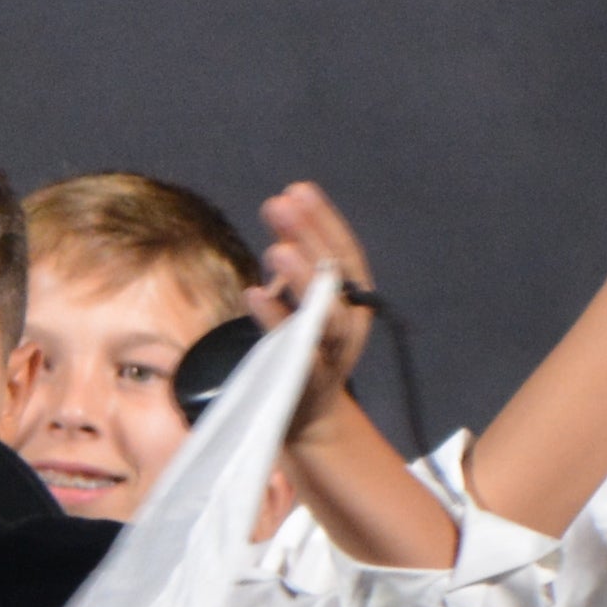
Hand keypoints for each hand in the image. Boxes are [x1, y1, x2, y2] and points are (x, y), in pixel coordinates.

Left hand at [254, 185, 380, 410]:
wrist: (305, 417)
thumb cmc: (299, 347)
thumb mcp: (301, 297)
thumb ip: (295, 255)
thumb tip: (284, 202)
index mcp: (353, 301)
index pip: (346, 253)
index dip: (324, 221)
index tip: (297, 189)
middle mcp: (350, 326)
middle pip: (337, 278)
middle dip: (311, 239)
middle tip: (281, 205)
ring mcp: (332, 357)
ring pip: (328, 318)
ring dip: (304, 281)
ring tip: (277, 249)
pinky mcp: (308, 384)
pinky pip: (297, 353)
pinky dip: (276, 322)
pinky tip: (253, 292)